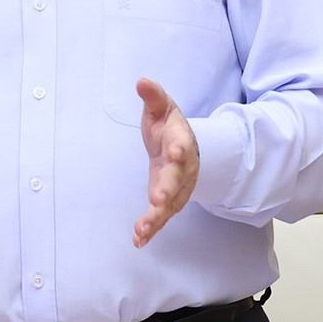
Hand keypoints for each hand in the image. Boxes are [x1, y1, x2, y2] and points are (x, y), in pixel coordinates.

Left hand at [133, 77, 198, 248]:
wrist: (183, 148)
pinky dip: (151, 229)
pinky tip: (139, 240)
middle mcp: (183, 168)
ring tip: (143, 230)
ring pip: (169, 204)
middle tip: (158, 199)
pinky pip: (161, 217)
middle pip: (177, 180)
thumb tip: (142, 81)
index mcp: (181, 141)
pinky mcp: (168, 201)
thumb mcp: (162, 108)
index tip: (176, 151)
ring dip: (157, 217)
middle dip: (168, 189)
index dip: (179, 148)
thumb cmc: (170, 127)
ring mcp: (177, 187)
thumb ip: (153, 97)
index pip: (182, 144)